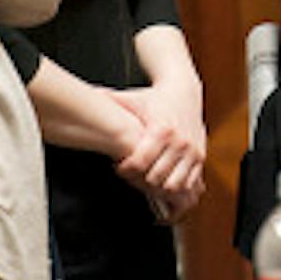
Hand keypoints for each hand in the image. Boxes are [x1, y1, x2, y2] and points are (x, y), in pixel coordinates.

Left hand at [110, 85, 205, 216]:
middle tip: (131, 176)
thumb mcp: (130, 98)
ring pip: (174, 185)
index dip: (126, 170)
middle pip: (155, 177)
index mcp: (161, 129)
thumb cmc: (153, 98)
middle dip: (140, 180)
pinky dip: (176, 186)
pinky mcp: (200, 157)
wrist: (183, 92)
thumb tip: (80, 95)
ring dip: (159, 188)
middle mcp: (180, 142)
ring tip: (146, 181)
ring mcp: (192, 151)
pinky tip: (164, 181)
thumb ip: (106, 99)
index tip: (119, 168)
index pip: (140, 162)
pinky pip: (189, 183)